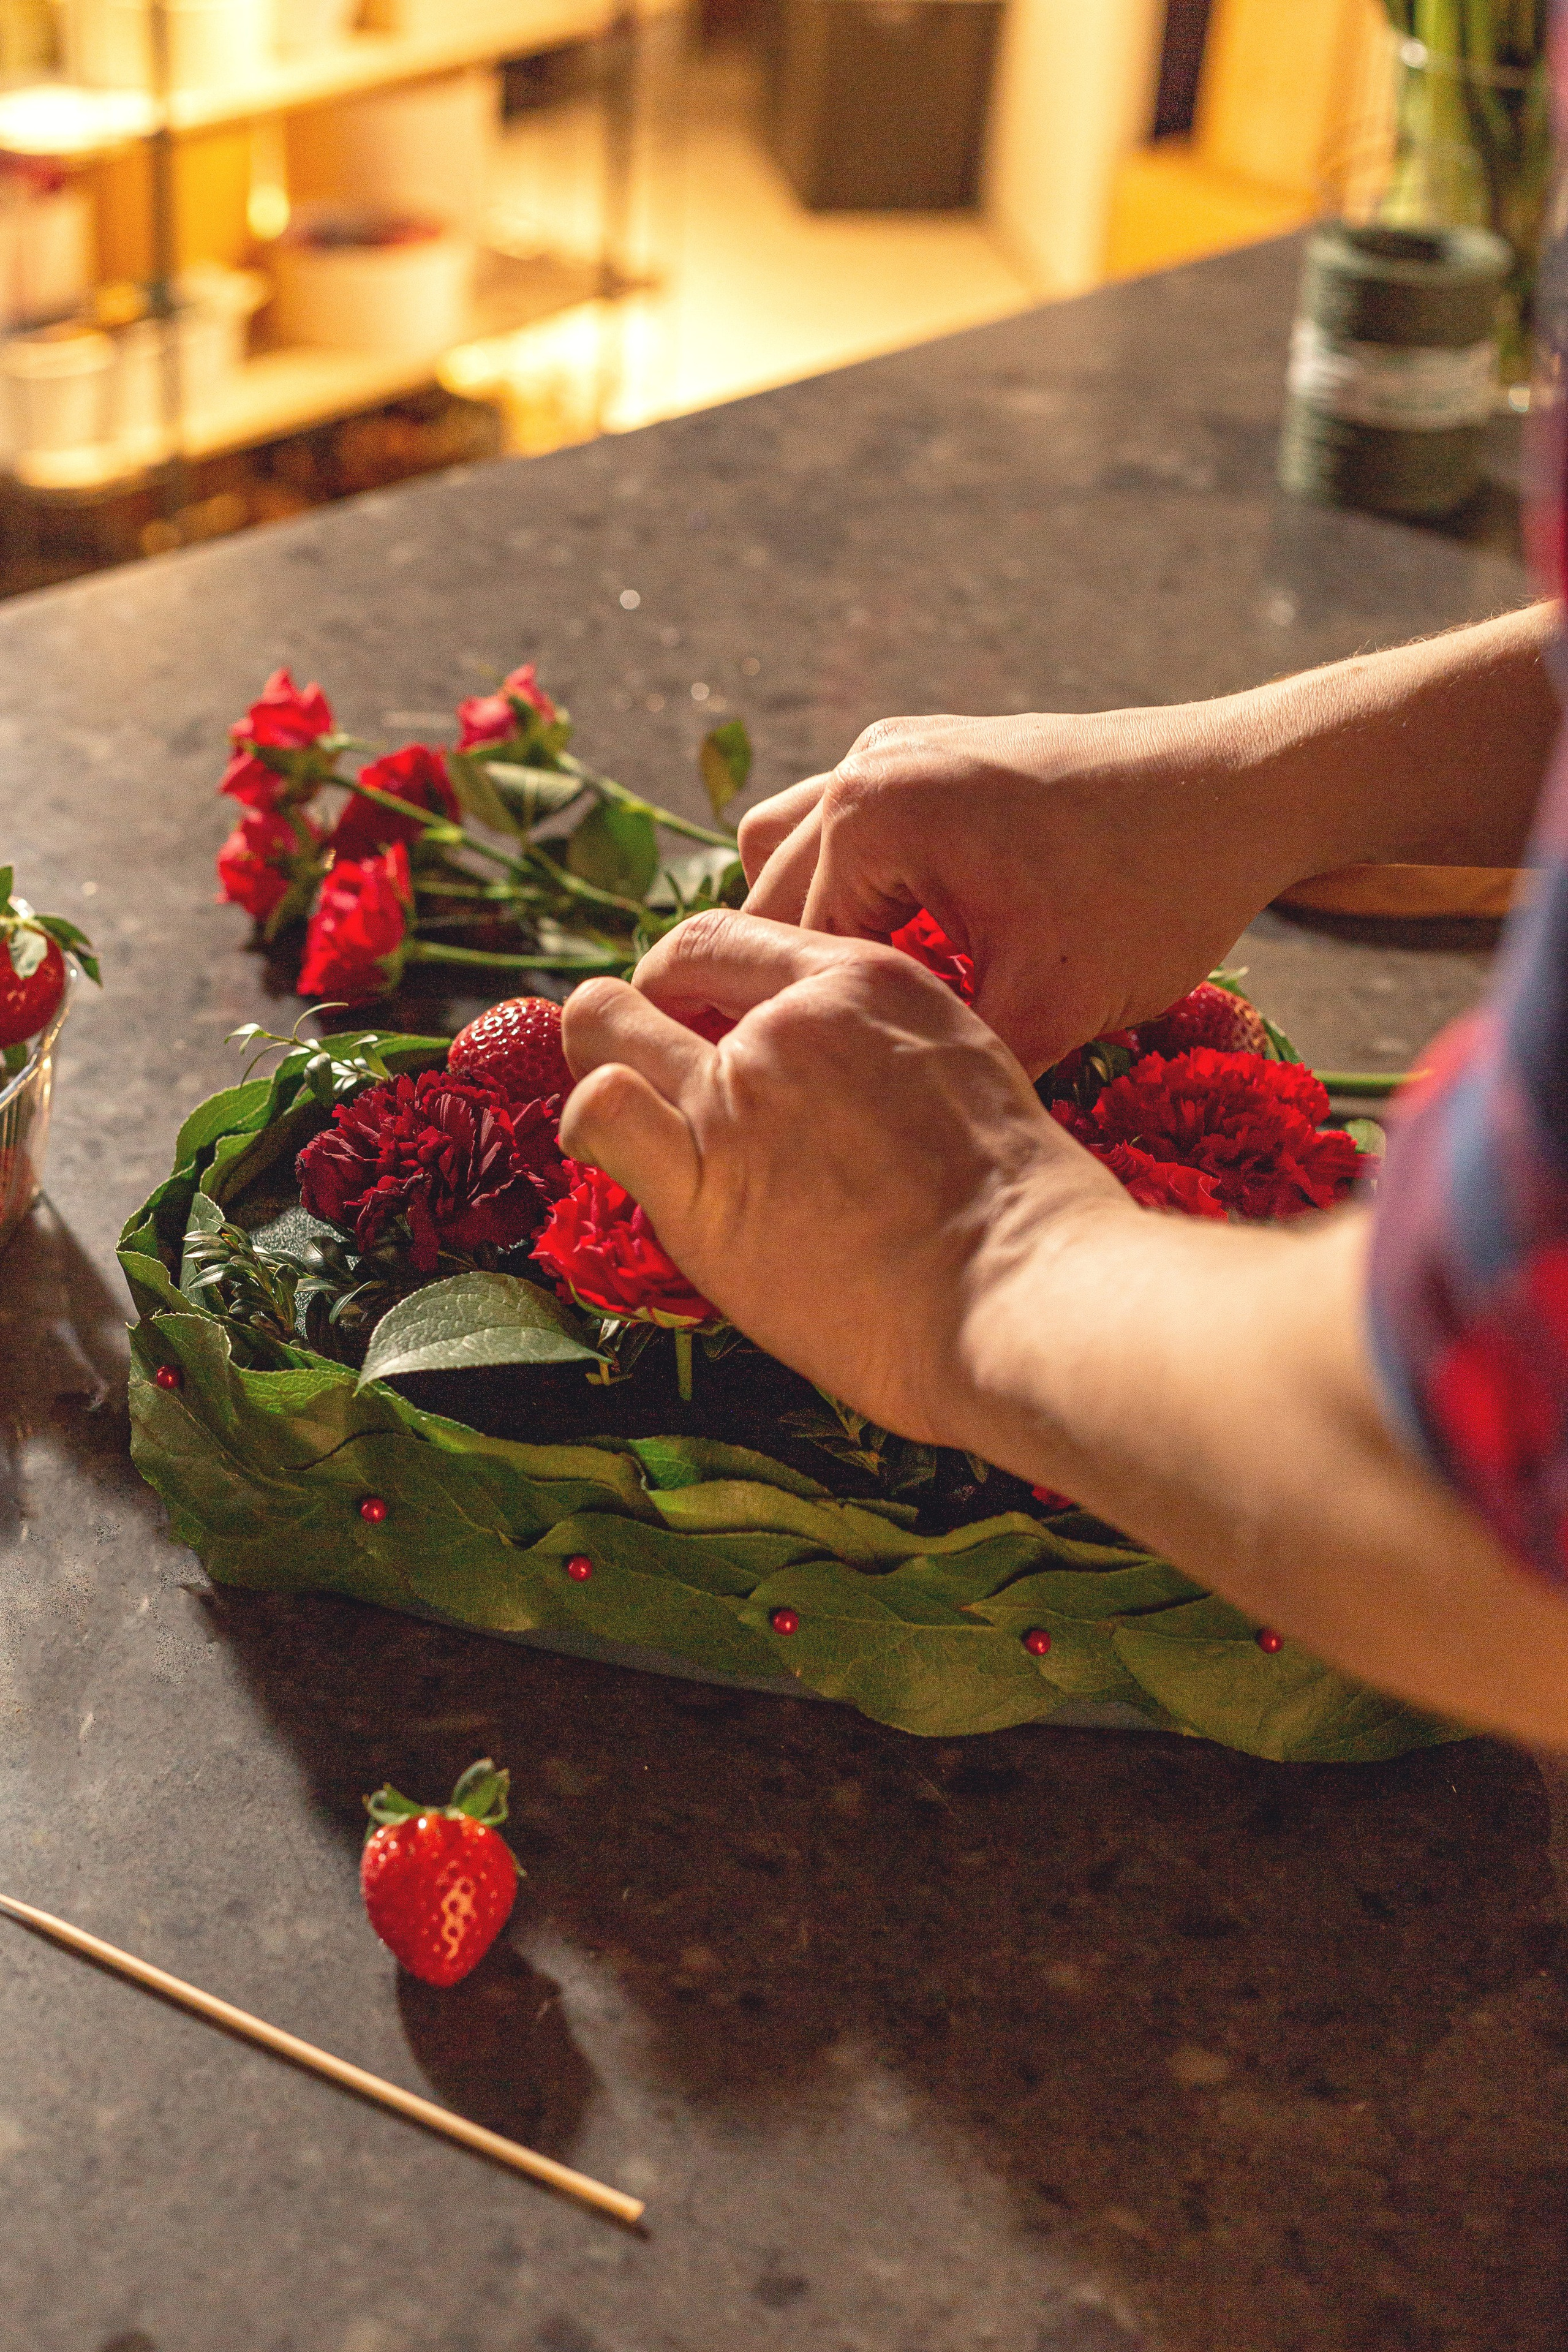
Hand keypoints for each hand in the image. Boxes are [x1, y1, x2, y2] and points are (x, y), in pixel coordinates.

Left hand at [558, 910, 1125, 1447]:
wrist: (1023, 1293)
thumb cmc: (1018, 1208)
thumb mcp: (965, 1068)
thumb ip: (884, 1050)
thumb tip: (846, 1071)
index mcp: (865, 982)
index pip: (731, 938)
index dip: (696, 977)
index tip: (699, 1017)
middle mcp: (790, 1025)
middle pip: (661, 972)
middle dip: (644, 1011)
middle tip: (659, 1067)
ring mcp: (740, 1103)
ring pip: (604, 1030)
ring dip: (603, 1062)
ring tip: (624, 1111)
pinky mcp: (703, 1191)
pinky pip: (598, 1112)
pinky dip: (589, 1121)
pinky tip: (611, 1149)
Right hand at [739, 606, 1562, 1076]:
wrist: (1245, 789)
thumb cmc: (1155, 893)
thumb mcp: (1051, 1008)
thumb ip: (950, 1066)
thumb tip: (875, 1137)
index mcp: (869, 818)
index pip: (774, 953)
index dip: (784, 1038)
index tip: (797, 1104)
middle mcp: (863, 768)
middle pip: (766, 905)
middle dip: (787, 988)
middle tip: (811, 1075)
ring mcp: (896, 749)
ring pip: (794, 858)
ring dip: (812, 935)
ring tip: (855, 1013)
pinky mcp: (934, 751)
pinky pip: (852, 830)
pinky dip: (859, 893)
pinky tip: (910, 959)